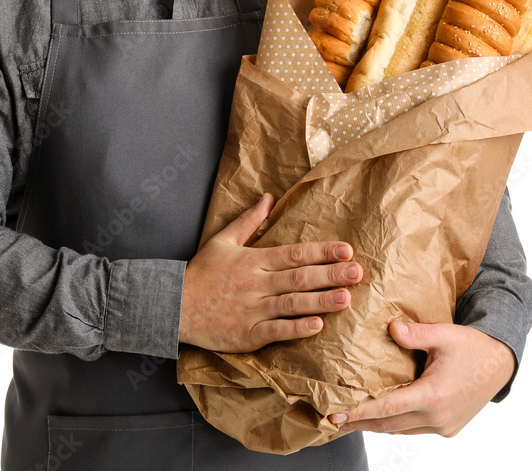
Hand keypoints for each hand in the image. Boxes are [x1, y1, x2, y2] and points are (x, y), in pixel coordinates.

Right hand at [179, 193, 362, 351]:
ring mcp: (252, 310)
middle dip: (330, 274)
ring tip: (346, 297)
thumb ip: (248, 220)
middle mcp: (256, 283)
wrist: (173, 306)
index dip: (321, 251)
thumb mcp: (222, 240)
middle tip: (358, 271)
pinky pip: (276, 331)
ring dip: (321, 301)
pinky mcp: (247, 334)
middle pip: (299, 277)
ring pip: (292, 304)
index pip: (293, 253)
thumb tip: (269, 197)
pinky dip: (297, 329)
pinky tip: (318, 326)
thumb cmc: (202, 273)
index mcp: (253, 260)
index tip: (346, 249)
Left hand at [329, 321, 515, 436]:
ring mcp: (444, 426)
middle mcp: (438, 417)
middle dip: (360, 423)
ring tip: (350, 419)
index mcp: (434, 395)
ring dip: (376, 425)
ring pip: (401, 429)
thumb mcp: (443, 333)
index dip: (359, 412)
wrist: (501, 363)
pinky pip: (414, 429)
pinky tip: (381, 415)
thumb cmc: (471, 346)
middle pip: (389, 424)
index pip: (387, 408)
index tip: (336, 415)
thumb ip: (415, 333)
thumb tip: (391, 328)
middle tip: (332, 418)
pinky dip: (395, 424)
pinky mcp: (448, 428)